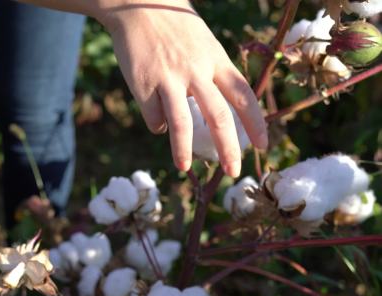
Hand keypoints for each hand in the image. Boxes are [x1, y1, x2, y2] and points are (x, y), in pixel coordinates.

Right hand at [93, 0, 267, 176]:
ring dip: (184, 150)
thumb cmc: (174, 26)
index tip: (262, 146)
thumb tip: (217, 113)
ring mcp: (169, 78)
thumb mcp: (203, 43)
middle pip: (219, 117)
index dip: (256, 124)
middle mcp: (197, 70)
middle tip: (233, 172)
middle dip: (228, 149)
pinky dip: (157, 125)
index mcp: (217, 59)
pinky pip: (153, 116)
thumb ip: (213, 72)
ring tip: (184, 168)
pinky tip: (156, 118)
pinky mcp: (144, 83)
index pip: (244, 96)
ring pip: (182, 123)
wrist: (138, 4)